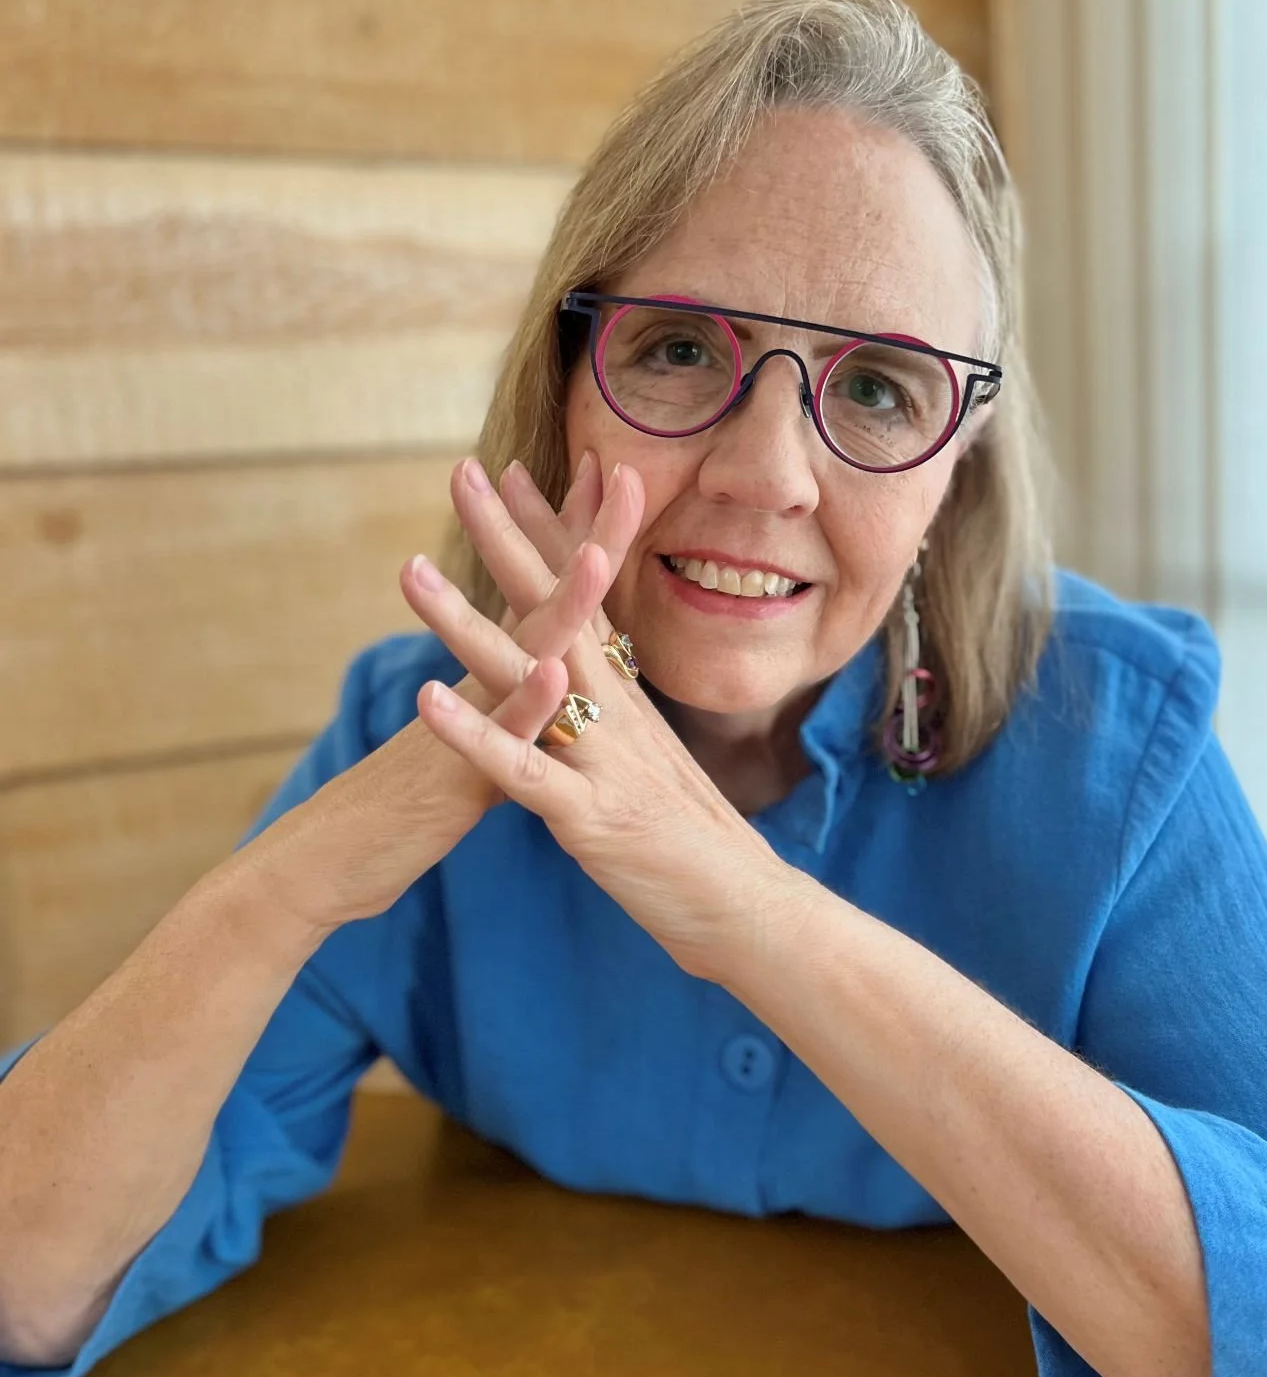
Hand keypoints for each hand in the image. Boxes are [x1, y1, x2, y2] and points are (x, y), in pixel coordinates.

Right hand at [249, 452, 627, 937]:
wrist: (326, 861)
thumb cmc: (402, 808)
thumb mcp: (470, 749)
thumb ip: (505, 714)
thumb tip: (536, 686)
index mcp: (494, 679)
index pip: (549, 595)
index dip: (582, 536)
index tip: (615, 472)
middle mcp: (483, 687)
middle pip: (543, 601)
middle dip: (580, 534)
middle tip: (614, 462)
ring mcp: (470, 727)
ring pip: (521, 658)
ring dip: (559, 605)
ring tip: (597, 553)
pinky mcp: (457, 780)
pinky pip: (499, 741)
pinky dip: (525, 706)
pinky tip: (554, 675)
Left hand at [405, 456, 783, 979]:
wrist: (748, 907)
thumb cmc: (694, 841)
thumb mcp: (649, 761)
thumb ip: (616, 717)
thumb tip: (592, 682)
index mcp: (625, 695)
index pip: (582, 594)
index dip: (547, 532)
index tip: (512, 473)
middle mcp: (614, 709)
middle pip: (554, 604)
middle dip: (504, 536)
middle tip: (462, 470)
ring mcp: (601, 757)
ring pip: (523, 675)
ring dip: (463, 620)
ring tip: (409, 570)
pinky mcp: (588, 814)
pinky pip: (521, 769)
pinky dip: (474, 734)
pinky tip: (425, 698)